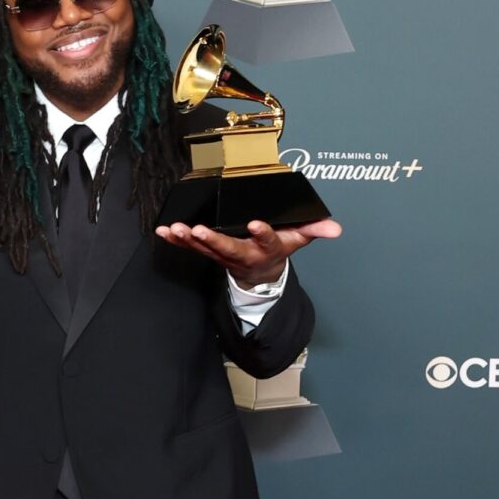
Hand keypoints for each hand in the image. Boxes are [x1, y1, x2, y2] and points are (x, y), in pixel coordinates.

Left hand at [155, 217, 341, 289]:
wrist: (260, 274)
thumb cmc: (278, 250)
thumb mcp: (299, 239)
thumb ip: (315, 230)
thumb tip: (336, 229)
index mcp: (266, 249)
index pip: (267, 240)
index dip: (262, 233)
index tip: (257, 224)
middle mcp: (243, 254)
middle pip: (228, 248)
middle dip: (213, 240)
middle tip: (199, 230)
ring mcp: (224, 255)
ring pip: (206, 249)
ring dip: (189, 240)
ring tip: (176, 229)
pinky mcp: (210, 253)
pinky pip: (191, 248)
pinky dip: (176, 241)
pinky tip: (162, 231)